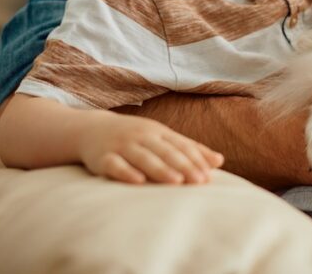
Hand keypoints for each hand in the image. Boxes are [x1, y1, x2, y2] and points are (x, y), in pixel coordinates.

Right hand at [78, 110, 223, 184]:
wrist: (92, 129)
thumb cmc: (135, 137)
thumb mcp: (162, 138)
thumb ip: (190, 149)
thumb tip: (219, 161)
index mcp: (159, 132)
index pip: (181, 146)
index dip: (195, 160)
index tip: (209, 175)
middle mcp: (142, 136)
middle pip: (165, 151)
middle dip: (183, 166)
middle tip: (199, 181)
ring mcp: (122, 146)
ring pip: (143, 157)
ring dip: (160, 169)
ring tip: (176, 182)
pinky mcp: (103, 157)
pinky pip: (115, 165)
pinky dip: (127, 172)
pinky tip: (138, 181)